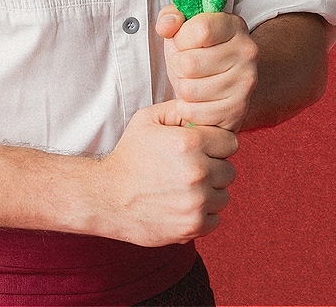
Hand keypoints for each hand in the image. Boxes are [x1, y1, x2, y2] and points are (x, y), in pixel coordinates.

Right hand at [84, 103, 237, 245]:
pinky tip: (182, 207)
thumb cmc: (127, 157)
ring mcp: (196, 202)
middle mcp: (197, 173)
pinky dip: (202, 215)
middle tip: (190, 171)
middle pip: (230, 171)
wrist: (103, 198)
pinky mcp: (191, 226)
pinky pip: (215, 219)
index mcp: (191, 143)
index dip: (217, 145)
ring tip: (184, 190)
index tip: (202, 151)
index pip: (231, 143)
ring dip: (209, 194)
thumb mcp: (147, 120)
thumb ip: (180, 109)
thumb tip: (204, 108)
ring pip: (224, 196)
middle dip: (214, 170)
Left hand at [157, 8, 258, 130]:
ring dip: (183, 89)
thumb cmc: (200, 54)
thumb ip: (170, 17)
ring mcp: (245, 81)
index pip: (200, 29)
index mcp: (234, 26)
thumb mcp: (183, 30)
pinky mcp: (237, 108)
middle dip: (179, 67)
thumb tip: (167, 26)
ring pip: (189, 89)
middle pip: (189, 63)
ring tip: (194, 83)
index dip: (182, 38)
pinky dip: (188, 108)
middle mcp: (247, 51)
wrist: (220, 85)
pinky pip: (193, 111)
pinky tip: (198, 100)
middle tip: (188, 67)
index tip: (185, 42)